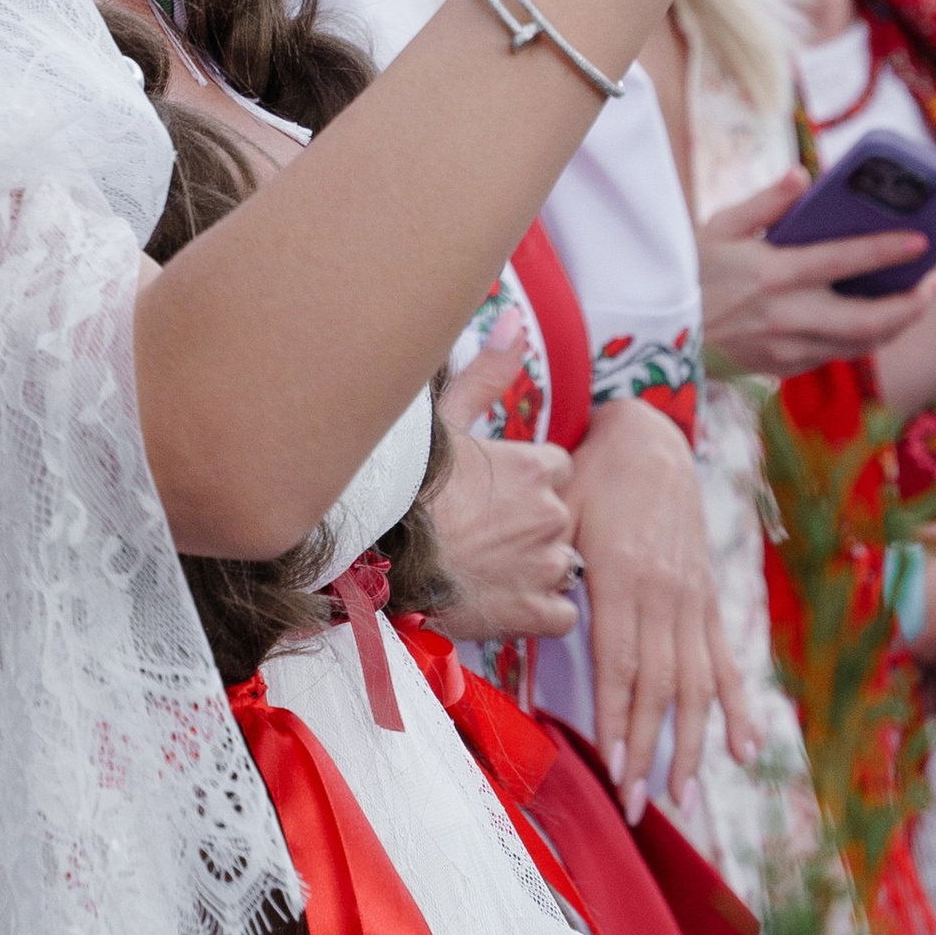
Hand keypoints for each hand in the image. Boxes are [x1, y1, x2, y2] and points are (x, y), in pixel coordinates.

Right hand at [431, 321, 579, 645]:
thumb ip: (488, 372)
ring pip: (564, 565)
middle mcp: (552, 515)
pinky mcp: (534, 613)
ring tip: (489, 569)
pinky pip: (560, 615)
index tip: (495, 492)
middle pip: (561, 517)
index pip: (557, 469)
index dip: (527, 480)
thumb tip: (516, 319)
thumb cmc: (401, 490)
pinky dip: (538, 612)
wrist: (371, 564)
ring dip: (537, 568)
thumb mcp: (442, 420)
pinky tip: (502, 602)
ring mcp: (546, 567)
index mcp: (536, 467)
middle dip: (532, 526)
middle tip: (483, 534)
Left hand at [572, 394, 753, 809]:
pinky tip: (743, 748)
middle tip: (636, 803)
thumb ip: (554, 568)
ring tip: (681, 795)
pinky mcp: (709, 598)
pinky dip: (737, 705)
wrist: (649, 439)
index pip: (622, 664)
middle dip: (649, 750)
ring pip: (697, 682)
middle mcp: (667, 594)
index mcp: (625, 576)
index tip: (613, 765)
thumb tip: (541, 617)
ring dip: (691, 743)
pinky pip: (726, 659)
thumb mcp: (562, 512)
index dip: (619, 718)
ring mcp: (694, 599)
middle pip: (661, 686)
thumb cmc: (590, 478)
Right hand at [698, 166, 935, 379]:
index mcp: (773, 275)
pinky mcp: (780, 368)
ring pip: (859, 345)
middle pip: (869, 321)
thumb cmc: (687, 270)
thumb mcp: (717, 227)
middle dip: (913, 304)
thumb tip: (804, 177)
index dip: (889, 250)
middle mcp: (786, 317)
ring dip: (895, 325)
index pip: (846, 261)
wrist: (652, 333)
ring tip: (916, 300)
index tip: (923, 241)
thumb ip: (766, 203)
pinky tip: (873, 318)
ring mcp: (785, 350)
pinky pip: (834, 355)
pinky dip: (860, 338)